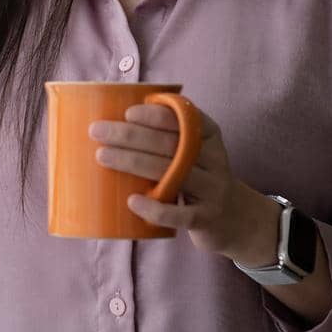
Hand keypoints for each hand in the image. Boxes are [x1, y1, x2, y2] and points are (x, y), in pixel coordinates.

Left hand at [88, 101, 265, 258]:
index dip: (157, 114)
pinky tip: (132, 201)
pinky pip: (181, 214)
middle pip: (172, 143)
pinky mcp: (206, 218)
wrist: (235, 218)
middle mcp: (215, 158)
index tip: (127, 113)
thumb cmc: (198, 175)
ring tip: (101, 156)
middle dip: (131, 135)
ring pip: (173, 173)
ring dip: (134, 162)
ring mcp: (213, 190)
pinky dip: (155, 209)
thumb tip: (111, 118)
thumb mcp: (192, 149)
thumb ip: (164, 133)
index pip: (186, 118)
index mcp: (210, 134)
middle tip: (96, 131)